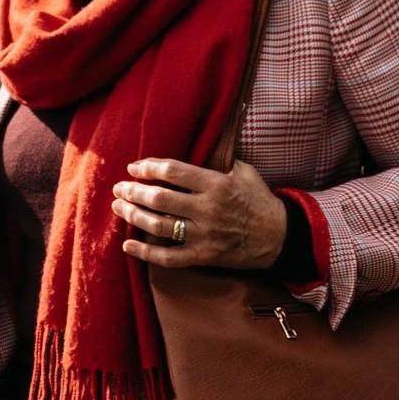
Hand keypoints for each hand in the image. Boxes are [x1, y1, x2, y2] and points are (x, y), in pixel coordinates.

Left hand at [112, 158, 287, 269]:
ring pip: (159, 226)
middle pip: (160, 198)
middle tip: (120, 187)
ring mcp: (204, 235)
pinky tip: (128, 245)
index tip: (134, 167)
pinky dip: (145, 253)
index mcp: (217, 184)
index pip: (174, 172)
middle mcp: (208, 209)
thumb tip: (200, 141)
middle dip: (134, 191)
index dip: (149, 168)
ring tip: (119, 207)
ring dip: (134, 216)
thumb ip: (219, 159)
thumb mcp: (244, 171)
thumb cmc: (259, 201)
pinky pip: (168, 258)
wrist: (279, 237)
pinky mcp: (203, 257)